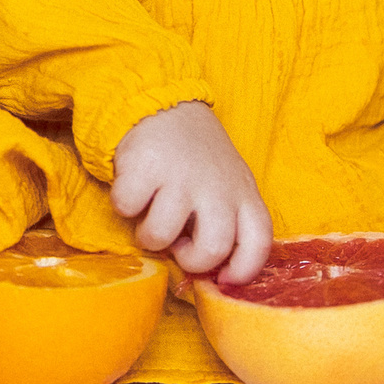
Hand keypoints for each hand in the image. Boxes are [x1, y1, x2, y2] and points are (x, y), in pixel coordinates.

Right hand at [110, 102, 272, 284]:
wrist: (164, 104)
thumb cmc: (197, 156)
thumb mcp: (226, 184)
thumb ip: (226, 220)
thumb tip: (211, 271)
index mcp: (244, 193)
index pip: (259, 242)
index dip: (243, 271)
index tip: (224, 279)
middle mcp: (217, 186)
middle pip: (213, 249)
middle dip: (190, 260)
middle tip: (178, 246)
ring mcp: (181, 176)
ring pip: (161, 236)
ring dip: (148, 235)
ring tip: (150, 215)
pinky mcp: (146, 166)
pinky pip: (127, 208)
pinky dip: (124, 204)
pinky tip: (134, 188)